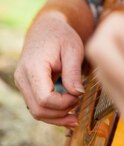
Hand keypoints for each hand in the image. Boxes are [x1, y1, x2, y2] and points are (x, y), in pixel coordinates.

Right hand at [15, 5, 88, 127]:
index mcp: (33, 67)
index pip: (44, 99)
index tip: (79, 96)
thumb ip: (73, 72)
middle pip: (38, 110)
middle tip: (79, 106)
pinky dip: (51, 112)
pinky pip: (37, 105)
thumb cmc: (61, 35)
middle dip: (60, 113)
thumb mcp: (73, 49)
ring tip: (75, 118)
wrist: (46, 28)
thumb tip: (77, 94)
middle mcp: (23, 78)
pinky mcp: (28, 87)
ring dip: (56, 117)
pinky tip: (67, 112)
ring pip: (36, 112)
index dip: (63, 103)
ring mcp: (23, 84)